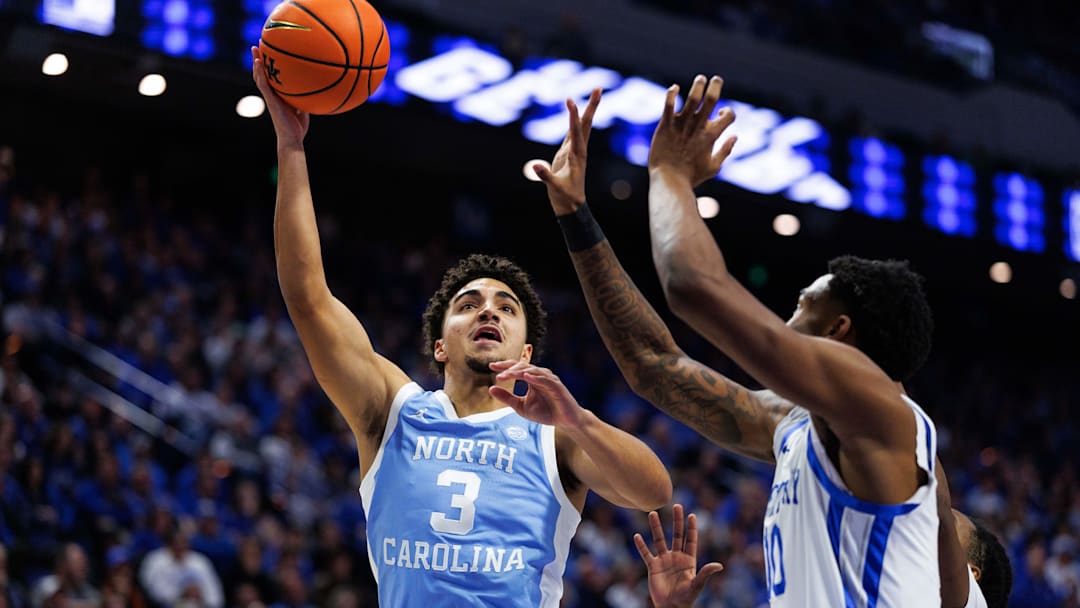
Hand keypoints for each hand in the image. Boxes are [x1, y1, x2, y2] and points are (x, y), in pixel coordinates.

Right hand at [251, 46, 309, 144]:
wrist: (292, 139)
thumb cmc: (298, 128)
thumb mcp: (304, 109)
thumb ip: (305, 99)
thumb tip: (315, 89)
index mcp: (279, 96)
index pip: (273, 78)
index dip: (270, 67)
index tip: (271, 55)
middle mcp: (273, 95)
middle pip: (264, 74)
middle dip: (261, 60)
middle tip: (259, 46)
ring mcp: (270, 98)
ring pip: (260, 77)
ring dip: (257, 62)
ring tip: (255, 49)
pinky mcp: (270, 101)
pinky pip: (263, 84)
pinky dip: (259, 73)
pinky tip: (257, 62)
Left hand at [488, 360, 584, 428]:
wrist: (565, 421)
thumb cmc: (545, 412)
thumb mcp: (521, 407)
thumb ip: (507, 397)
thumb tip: (490, 389)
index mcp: (531, 378)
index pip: (516, 367)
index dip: (504, 365)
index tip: (491, 366)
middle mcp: (540, 375)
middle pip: (523, 365)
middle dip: (509, 369)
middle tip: (498, 374)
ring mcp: (549, 379)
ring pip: (532, 370)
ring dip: (519, 372)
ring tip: (507, 375)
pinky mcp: (557, 386)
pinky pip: (545, 379)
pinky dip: (535, 377)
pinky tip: (526, 376)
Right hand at [532, 88, 601, 214]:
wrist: (571, 206)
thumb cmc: (565, 197)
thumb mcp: (555, 188)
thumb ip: (546, 176)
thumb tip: (536, 166)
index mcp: (577, 156)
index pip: (575, 131)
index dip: (572, 116)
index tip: (570, 101)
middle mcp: (579, 149)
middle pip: (586, 123)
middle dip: (592, 105)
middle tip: (598, 87)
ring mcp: (575, 150)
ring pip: (582, 126)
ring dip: (586, 109)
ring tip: (595, 94)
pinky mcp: (568, 153)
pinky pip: (572, 132)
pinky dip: (574, 120)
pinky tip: (575, 112)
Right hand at [634, 504, 723, 607]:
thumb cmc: (686, 598)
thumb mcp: (697, 585)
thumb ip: (705, 574)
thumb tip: (719, 566)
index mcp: (688, 560)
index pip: (690, 540)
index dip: (691, 528)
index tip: (692, 515)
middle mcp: (676, 557)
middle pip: (676, 534)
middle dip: (677, 520)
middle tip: (677, 505)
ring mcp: (664, 561)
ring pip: (659, 540)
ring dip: (656, 527)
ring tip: (652, 513)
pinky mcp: (653, 567)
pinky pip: (646, 554)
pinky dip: (641, 545)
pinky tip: (637, 536)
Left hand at [648, 74, 736, 187]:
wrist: (669, 180)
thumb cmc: (691, 176)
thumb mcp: (713, 167)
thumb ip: (726, 150)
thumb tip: (735, 136)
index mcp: (712, 135)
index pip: (728, 115)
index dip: (728, 112)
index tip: (721, 113)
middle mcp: (698, 127)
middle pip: (711, 99)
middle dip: (715, 86)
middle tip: (716, 79)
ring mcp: (682, 124)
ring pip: (692, 97)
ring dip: (698, 85)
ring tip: (701, 79)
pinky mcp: (666, 125)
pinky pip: (669, 104)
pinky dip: (672, 93)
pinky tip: (674, 88)